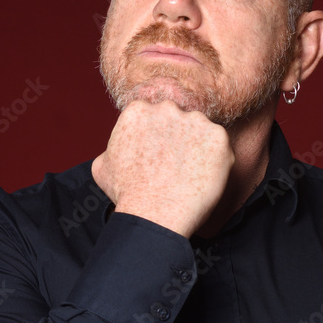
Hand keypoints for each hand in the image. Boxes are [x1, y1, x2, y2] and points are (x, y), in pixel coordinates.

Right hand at [92, 100, 233, 237]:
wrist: (155, 215)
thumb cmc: (127, 195)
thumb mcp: (103, 165)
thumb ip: (113, 147)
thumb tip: (115, 149)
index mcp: (138, 110)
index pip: (153, 116)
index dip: (156, 137)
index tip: (158, 156)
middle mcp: (167, 108)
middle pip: (178, 119)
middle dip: (178, 138)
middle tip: (174, 166)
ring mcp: (195, 121)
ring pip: (200, 131)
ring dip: (198, 147)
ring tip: (189, 174)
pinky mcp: (218, 137)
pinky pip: (220, 146)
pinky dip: (216, 160)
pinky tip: (202, 178)